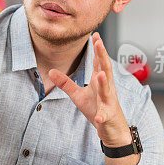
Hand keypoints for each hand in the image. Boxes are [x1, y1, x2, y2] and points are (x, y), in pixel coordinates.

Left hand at [48, 32, 130, 146]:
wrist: (112, 129)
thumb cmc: (97, 109)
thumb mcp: (78, 95)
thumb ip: (66, 83)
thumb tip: (51, 71)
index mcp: (100, 81)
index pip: (99, 62)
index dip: (98, 49)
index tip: (95, 35)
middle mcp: (106, 89)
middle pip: (105, 69)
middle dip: (103, 56)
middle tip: (99, 43)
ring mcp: (108, 102)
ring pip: (107, 90)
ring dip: (104, 82)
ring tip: (100, 74)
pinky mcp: (107, 116)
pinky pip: (104, 115)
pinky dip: (102, 115)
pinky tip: (99, 116)